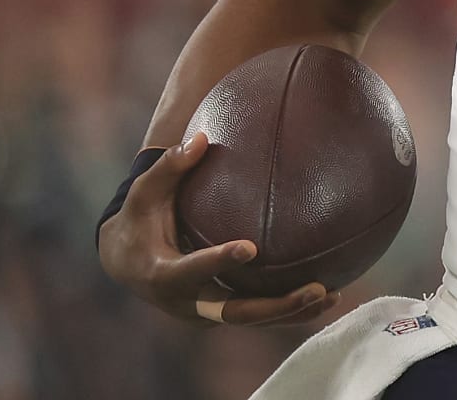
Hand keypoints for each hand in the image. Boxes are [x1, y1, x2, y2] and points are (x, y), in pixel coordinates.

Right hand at [97, 132, 339, 325]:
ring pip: (250, 319)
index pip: (192, 271)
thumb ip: (170, 166)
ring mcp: (204, 313)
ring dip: (291, 312)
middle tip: (315, 287)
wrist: (125, 260)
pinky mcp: (219, 314)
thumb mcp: (145, 192)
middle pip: (234, 312)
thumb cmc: (140, 216)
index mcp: (162, 273)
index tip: (250, 248)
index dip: (219, 262)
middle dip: (275, 305)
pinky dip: (288, 311)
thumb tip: (201, 138)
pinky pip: (256, 315)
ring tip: (331, 293)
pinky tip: (326, 295)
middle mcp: (185, 302)